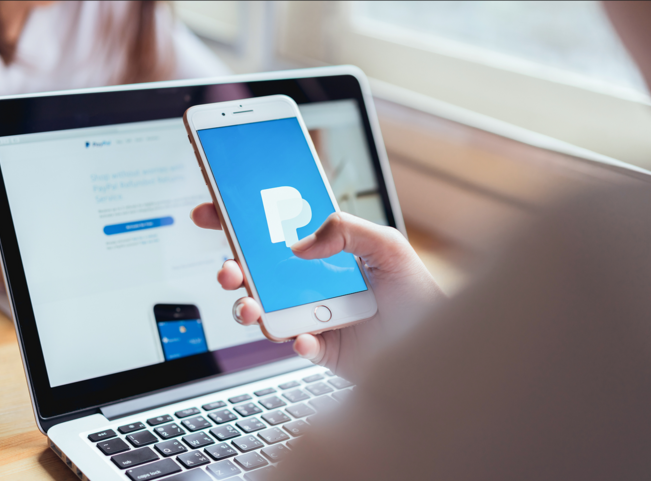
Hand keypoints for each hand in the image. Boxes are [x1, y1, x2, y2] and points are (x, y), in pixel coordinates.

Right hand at [191, 205, 444, 379]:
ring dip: (247, 308)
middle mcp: (310, 284)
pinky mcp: (321, 350)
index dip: (240, 221)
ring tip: (250, 306)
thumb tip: (300, 245)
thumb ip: (346, 229)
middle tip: (227, 268)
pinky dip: (297, 342)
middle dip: (231, 268)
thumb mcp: (387, 244)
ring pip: (264, 311)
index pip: (273, 232)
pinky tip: (308, 337)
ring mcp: (312, 316)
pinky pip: (297, 346)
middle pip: (256, 273)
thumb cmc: (415, 290)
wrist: (437, 344)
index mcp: (323, 253)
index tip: (213, 210)